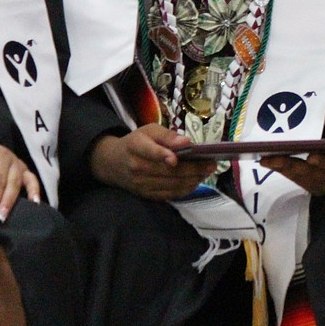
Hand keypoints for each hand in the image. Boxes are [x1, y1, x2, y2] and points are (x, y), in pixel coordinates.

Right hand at [90, 124, 216, 200]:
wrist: (113, 163)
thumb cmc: (136, 142)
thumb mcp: (149, 131)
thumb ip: (167, 135)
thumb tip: (187, 142)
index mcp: (136, 147)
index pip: (150, 152)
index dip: (162, 155)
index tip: (176, 158)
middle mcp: (137, 168)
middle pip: (167, 171)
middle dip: (193, 169)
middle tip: (211, 164)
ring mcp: (141, 184)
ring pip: (171, 185)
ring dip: (193, 179)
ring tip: (208, 171)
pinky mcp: (146, 194)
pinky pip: (169, 194)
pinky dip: (185, 189)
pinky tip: (196, 181)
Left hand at [258, 113, 324, 196]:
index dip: (322, 161)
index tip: (309, 155)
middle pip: (312, 174)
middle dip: (290, 165)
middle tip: (270, 158)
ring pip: (303, 179)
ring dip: (283, 170)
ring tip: (266, 160)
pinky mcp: (317, 190)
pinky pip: (300, 182)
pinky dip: (286, 173)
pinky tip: (273, 164)